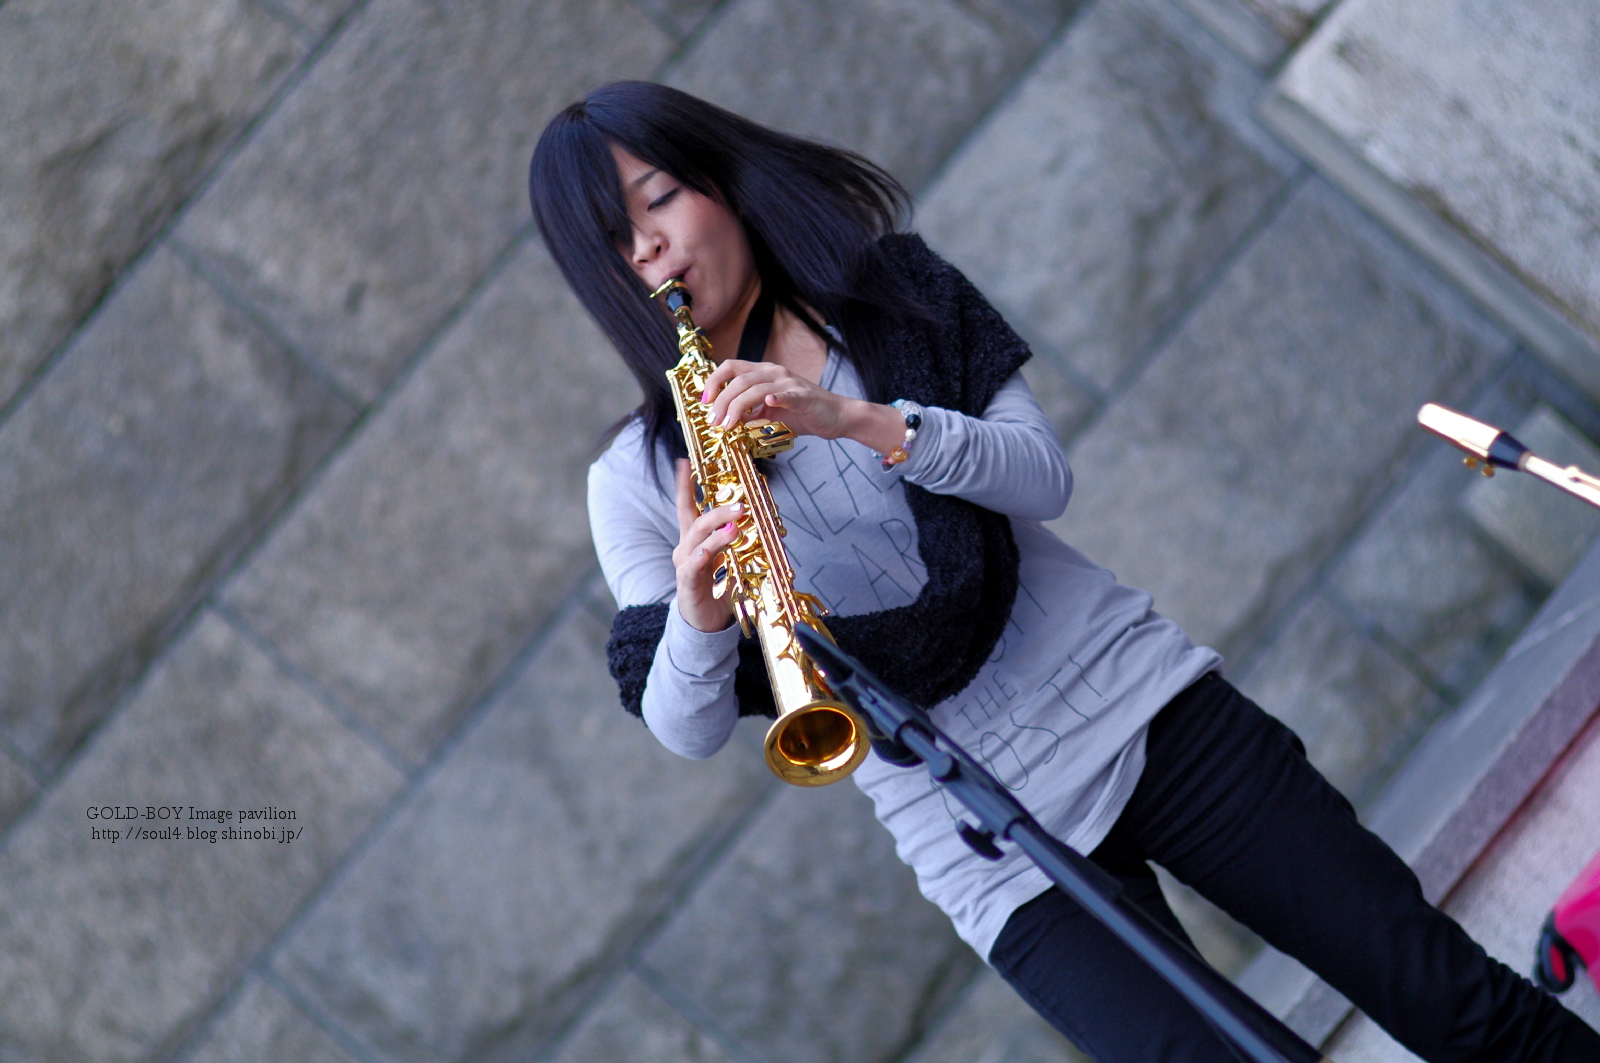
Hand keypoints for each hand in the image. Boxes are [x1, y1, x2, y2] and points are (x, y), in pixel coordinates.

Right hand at [672, 459, 739, 632]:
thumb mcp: (729, 560)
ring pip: (697, 542)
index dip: (685, 486)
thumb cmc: (716, 588)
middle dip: (718, 510)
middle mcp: (686, 549)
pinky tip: (708, 551)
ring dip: (716, 532)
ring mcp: (685, 566)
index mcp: (694, 540)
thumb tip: (760, 521)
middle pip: (698, 522)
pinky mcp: (687, 585)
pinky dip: (700, 557)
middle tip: (741, 505)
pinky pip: (691, 568)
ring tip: (735, 525)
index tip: (684, 462)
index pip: (687, 508)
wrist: (705, 623)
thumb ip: (738, 541)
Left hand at [700, 359, 860, 439]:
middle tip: (714, 421)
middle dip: (721, 401)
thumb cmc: (803, 413)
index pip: (731, 367)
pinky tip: (769, 404)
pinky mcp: (804, 396)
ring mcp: (790, 383)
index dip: (714, 381)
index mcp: (765, 373)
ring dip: (738, 407)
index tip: (704, 401)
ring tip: (728, 424)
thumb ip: (751, 411)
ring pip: (756, 389)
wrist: (836, 416)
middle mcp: (775, 373)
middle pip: (739, 380)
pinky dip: (777, 398)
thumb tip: (727, 420)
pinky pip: (787, 395)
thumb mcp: (770, 412)